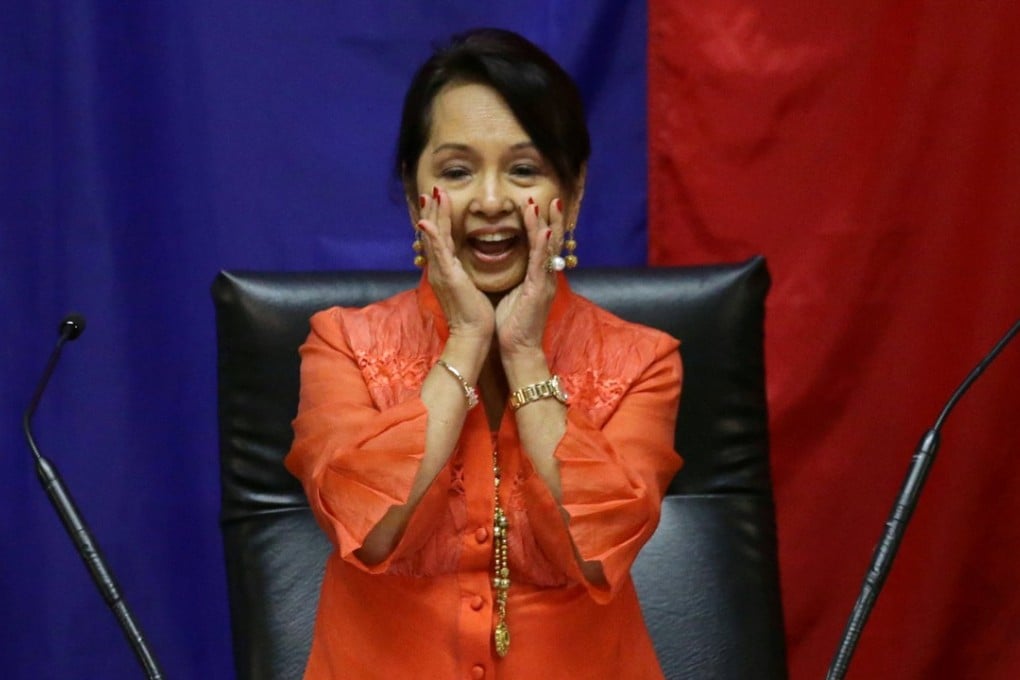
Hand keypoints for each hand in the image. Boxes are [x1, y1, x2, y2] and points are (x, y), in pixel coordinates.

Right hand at [417, 187, 494, 341]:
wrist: (472, 336)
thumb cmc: (475, 316)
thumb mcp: (468, 289)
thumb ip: (464, 275)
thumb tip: (464, 267)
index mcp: (446, 271)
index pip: (440, 240)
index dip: (438, 220)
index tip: (438, 202)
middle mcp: (439, 269)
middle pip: (433, 234)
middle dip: (432, 211)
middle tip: (431, 190)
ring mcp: (441, 272)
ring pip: (434, 238)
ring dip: (433, 215)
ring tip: (433, 195)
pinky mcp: (448, 277)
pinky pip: (438, 253)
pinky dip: (432, 236)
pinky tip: (426, 222)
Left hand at [495, 197, 563, 356]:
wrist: (518, 350)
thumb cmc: (513, 325)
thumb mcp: (514, 294)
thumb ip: (516, 277)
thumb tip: (508, 263)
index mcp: (538, 277)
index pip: (542, 245)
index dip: (542, 224)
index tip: (537, 205)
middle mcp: (545, 277)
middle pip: (552, 242)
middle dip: (551, 219)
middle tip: (551, 197)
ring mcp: (544, 283)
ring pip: (549, 248)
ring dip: (548, 225)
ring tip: (548, 204)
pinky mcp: (538, 291)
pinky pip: (541, 264)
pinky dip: (543, 246)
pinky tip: (544, 231)